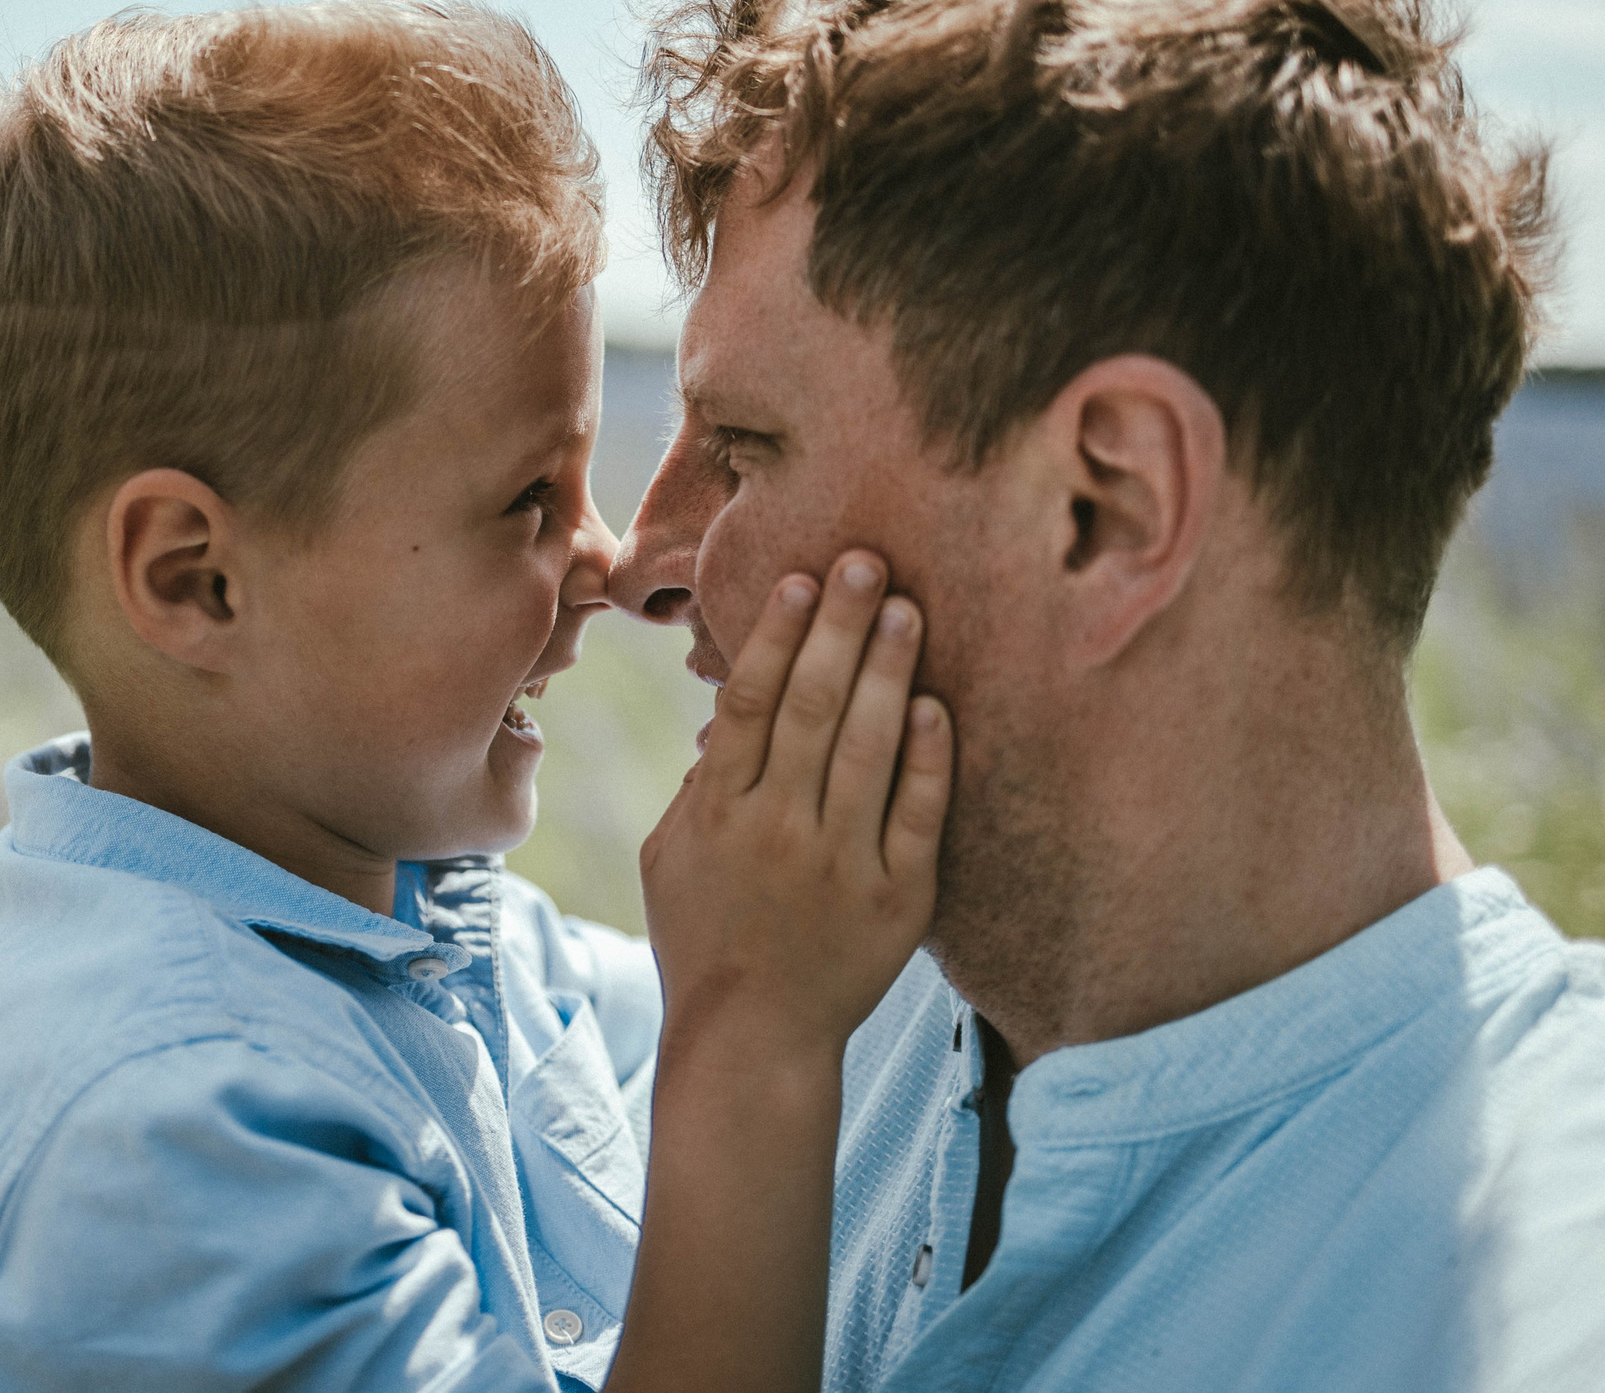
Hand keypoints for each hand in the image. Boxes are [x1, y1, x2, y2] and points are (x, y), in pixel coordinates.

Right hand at [639, 550, 951, 1060]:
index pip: (751, 702)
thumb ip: (696, 786)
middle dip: (843, 628)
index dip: (778, 636)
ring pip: (869, 748)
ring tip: (909, 611)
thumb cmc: (702, 939)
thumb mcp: (668, 859)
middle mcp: (779, 829)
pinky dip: (928, 758)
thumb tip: (727, 713)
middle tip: (870, 563)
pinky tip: (935, 707)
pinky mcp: (896, 900)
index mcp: (720, 812)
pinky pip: (917, 815)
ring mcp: (841, 864)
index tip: (803, 581)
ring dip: (890, 671)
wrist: (752, 1040)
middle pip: (814, 707)